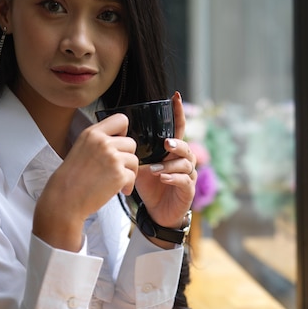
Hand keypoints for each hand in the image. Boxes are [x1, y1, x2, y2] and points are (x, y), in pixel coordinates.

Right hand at [33, 113, 138, 250]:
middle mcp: (103, 142)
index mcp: (92, 134)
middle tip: (117, 168)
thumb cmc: (70, 179)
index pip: (120, 119)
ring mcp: (112, 158)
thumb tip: (119, 141)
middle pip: (131, 142)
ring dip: (129, 172)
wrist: (64, 200)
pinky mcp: (119, 174)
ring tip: (117, 181)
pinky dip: (128, 186)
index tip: (119, 144)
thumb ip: (98, 142)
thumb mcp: (80, 149)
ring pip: (134, 160)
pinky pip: (133, 177)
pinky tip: (119, 190)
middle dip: (126, 157)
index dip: (123, 132)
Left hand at [134, 91, 196, 232]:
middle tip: (165, 144)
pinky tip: (163, 178)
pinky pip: (185, 181)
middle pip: (185, 146)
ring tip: (155, 170)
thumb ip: (137, 151)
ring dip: (169, 165)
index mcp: (172, 151)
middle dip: (176, 144)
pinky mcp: (188, 190)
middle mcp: (183, 160)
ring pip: (185, 164)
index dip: (178, 113)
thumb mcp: (141, 166)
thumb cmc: (150, 186)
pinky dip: (173, 178)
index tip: (175, 96)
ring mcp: (188, 175)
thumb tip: (119, 135)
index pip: (178, 128)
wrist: (156, 212)